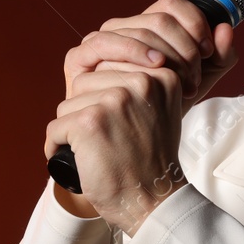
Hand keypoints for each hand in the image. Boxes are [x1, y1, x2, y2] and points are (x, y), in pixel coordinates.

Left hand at [45, 0, 239, 230]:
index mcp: (163, 75)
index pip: (107, 65)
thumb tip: (187, 41)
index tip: (129, 126)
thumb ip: (152, 75)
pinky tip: (85, 161)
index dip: (106, 100)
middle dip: (89, 113)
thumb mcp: (164, 109)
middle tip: (116, 142)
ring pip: (68, 104)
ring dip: (75, 131)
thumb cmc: (152, 158)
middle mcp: (143, 81)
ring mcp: (117, 99)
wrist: (153, 201)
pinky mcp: (92, 121)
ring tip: (103, 150)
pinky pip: (56, 127)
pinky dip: (60, 149)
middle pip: (85, 82)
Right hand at [66, 0, 239, 107]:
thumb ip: (221, 56)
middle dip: (185, 50)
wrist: (135, 140)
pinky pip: (105, 42)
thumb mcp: (201, 81)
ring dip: (166, 55)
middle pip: (160, 19)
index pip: (172, 4)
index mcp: (148, 26)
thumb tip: (225, 28)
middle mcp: (124, 27)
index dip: (195, 23)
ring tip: (180, 83)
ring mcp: (100, 40)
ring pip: (139, 30)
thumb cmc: (165, 106)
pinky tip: (155, 67)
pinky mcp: (79, 57)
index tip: (208, 53)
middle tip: (194, 80)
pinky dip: (134, 51)